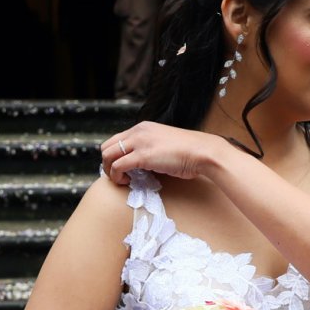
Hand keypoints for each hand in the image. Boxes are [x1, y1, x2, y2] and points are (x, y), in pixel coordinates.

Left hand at [101, 121, 226, 184]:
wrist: (203, 152)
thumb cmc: (189, 153)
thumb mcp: (164, 145)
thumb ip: (150, 149)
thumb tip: (141, 164)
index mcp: (143, 127)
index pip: (116, 140)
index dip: (114, 156)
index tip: (121, 169)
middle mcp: (138, 131)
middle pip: (106, 146)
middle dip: (107, 164)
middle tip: (119, 176)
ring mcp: (139, 142)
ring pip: (107, 156)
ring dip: (110, 171)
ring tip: (122, 180)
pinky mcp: (142, 156)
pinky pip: (117, 166)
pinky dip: (117, 176)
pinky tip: (127, 181)